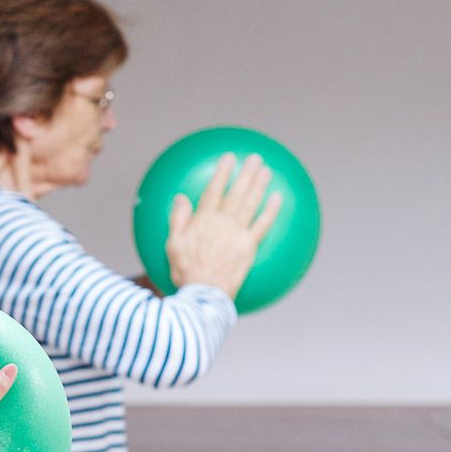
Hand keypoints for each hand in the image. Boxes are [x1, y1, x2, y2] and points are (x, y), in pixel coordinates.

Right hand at [165, 152, 281, 298]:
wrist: (204, 293)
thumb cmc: (186, 271)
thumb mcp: (172, 244)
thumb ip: (177, 219)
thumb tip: (180, 198)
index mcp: (203, 220)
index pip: (214, 190)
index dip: (222, 173)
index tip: (229, 158)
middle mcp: (223, 222)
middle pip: (237, 192)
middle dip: (246, 173)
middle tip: (255, 158)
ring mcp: (238, 233)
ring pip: (251, 203)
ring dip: (259, 185)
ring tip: (266, 170)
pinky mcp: (249, 246)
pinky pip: (263, 225)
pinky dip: (271, 210)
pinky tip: (278, 198)